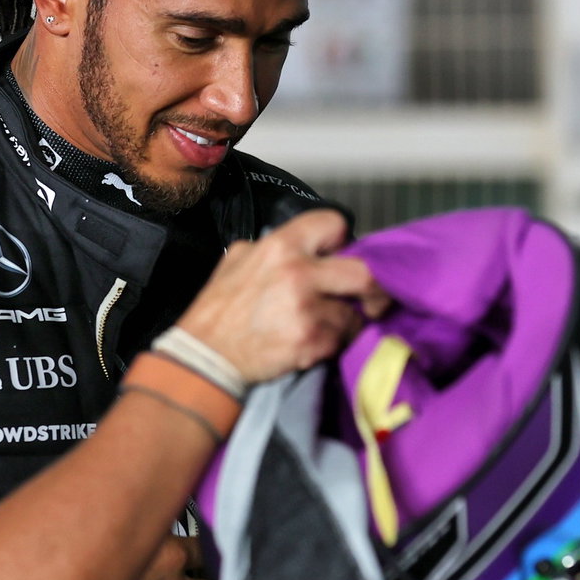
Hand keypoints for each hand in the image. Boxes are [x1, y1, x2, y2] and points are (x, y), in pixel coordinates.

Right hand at [176, 209, 387, 384]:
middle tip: (370, 299)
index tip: (341, 258)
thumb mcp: (236, 260)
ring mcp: (307, 309)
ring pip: (354, 313)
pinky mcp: (312, 341)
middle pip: (365, 272)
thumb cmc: (219, 310)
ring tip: (321, 327)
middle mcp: (298, 272)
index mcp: (280, 246)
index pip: (335, 223)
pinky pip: (342, 340)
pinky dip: (332, 344)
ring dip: (345, 323)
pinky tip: (310, 344)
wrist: (206, 355)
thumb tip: (301, 247)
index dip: (342, 242)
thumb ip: (271, 247)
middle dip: (373, 288)